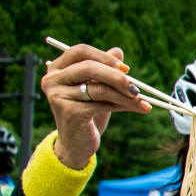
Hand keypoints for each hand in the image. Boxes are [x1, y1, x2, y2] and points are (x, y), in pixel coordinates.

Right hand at [40, 44, 149, 167]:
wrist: (76, 144)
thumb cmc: (87, 112)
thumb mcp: (96, 89)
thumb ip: (104, 69)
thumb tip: (118, 51)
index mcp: (57, 69)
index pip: (80, 51)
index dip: (104, 57)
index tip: (126, 69)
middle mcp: (53, 80)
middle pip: (89, 68)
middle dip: (117, 76)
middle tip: (136, 86)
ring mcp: (59, 96)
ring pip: (99, 88)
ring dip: (126, 95)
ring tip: (143, 101)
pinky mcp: (70, 112)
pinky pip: (103, 104)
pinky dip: (124, 105)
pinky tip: (138, 108)